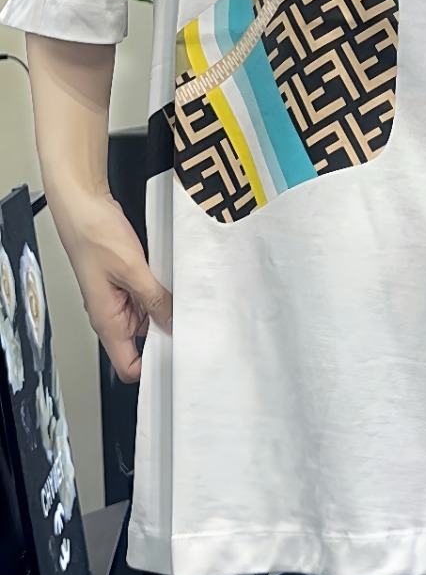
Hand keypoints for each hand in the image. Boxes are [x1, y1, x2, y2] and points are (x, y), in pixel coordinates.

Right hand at [58, 192, 172, 384]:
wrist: (84, 207)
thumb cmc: (94, 235)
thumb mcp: (132, 268)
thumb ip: (154, 298)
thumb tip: (173, 322)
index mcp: (107, 321)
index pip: (128, 365)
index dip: (152, 367)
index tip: (176, 357)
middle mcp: (112, 314)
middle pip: (144, 342)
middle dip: (167, 334)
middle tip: (192, 325)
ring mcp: (121, 298)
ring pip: (150, 317)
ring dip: (167, 309)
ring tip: (185, 298)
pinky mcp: (129, 281)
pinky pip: (150, 295)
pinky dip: (163, 292)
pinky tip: (175, 282)